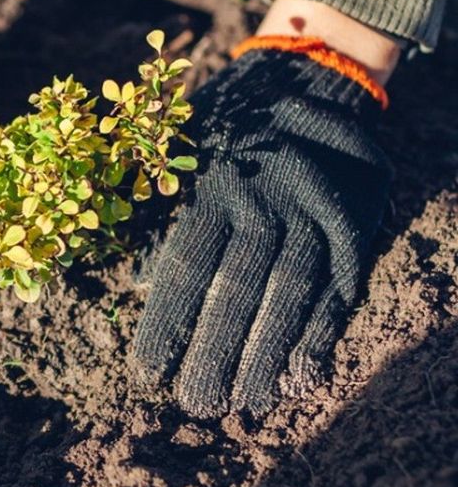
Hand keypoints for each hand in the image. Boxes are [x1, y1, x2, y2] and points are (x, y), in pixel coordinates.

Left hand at [131, 48, 390, 415]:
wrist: (306, 82)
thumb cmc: (223, 132)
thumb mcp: (178, 156)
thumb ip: (154, 215)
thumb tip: (131, 284)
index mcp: (211, 186)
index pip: (185, 267)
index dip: (167, 323)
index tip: (147, 373)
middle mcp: (264, 200)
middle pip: (239, 287)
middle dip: (216, 351)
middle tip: (197, 404)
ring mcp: (315, 211)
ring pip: (291, 293)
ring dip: (267, 353)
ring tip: (247, 401)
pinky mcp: (355, 223)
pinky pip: (340, 288)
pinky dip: (321, 335)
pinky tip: (301, 375)